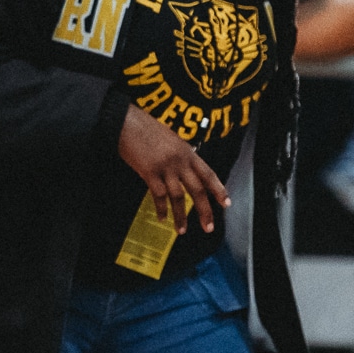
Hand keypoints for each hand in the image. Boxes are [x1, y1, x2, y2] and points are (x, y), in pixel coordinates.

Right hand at [118, 104, 226, 233]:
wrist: (126, 123)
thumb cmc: (145, 128)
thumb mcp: (170, 138)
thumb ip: (180, 154)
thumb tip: (184, 168)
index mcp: (187, 152)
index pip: (208, 174)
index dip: (219, 190)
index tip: (226, 204)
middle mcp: (180, 161)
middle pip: (197, 190)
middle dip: (205, 211)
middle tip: (208, 227)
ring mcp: (165, 167)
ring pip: (178, 197)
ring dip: (181, 216)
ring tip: (182, 230)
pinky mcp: (149, 172)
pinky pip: (159, 195)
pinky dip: (161, 208)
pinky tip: (162, 217)